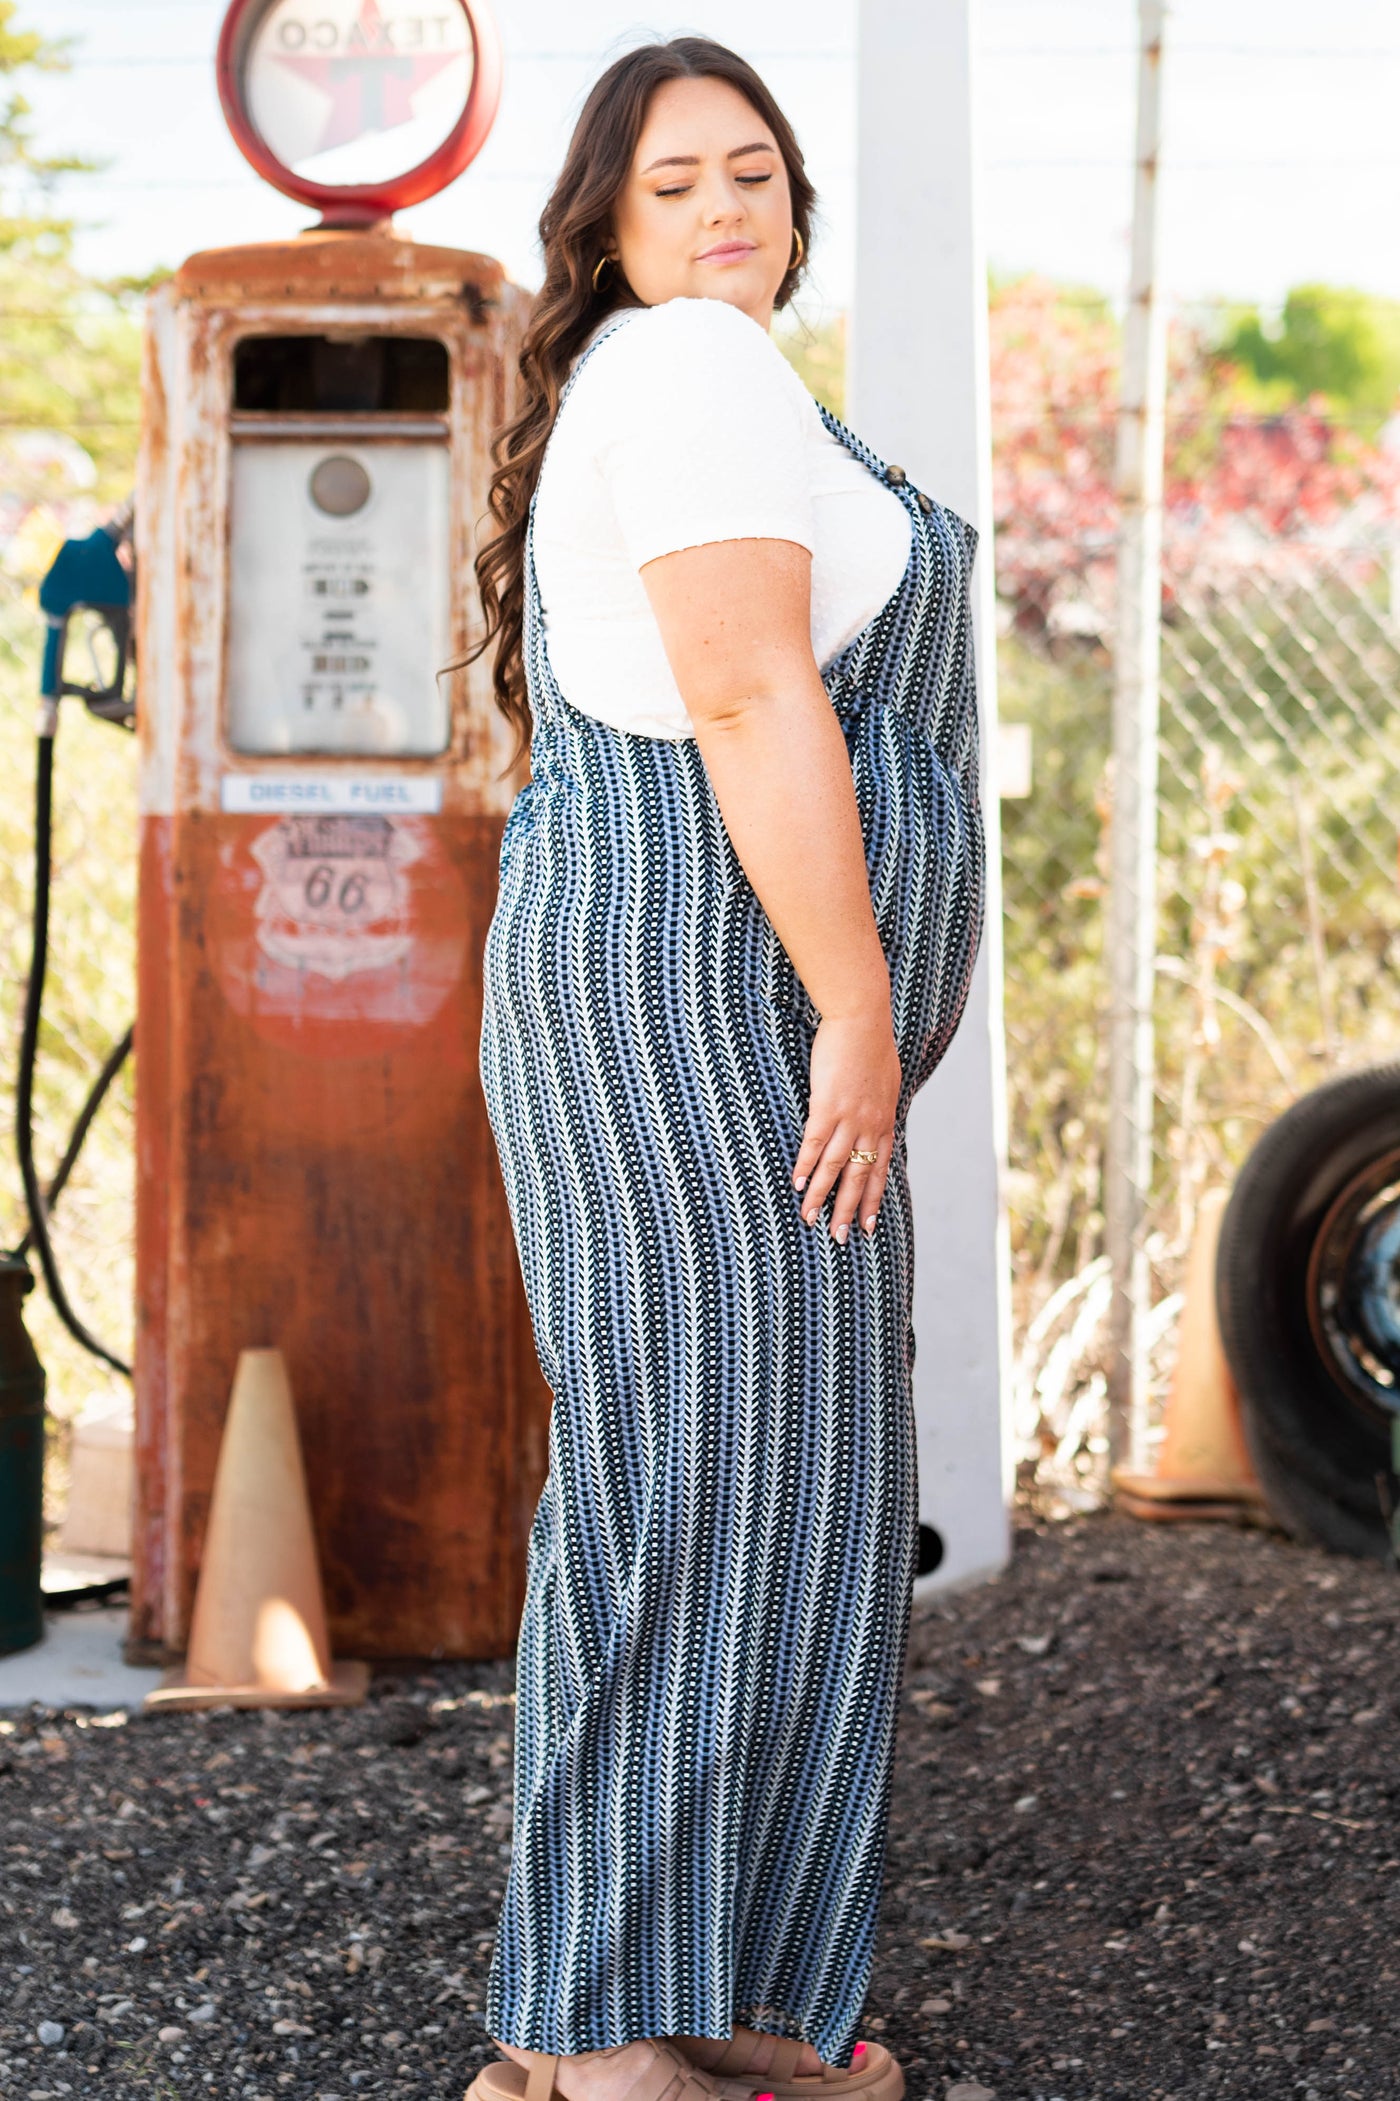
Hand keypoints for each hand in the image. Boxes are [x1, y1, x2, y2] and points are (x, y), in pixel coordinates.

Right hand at [792, 1007, 901, 1241]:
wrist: (862, 1018)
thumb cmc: (871, 1043)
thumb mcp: (886, 1079)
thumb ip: (880, 1102)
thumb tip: (878, 1111)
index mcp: (885, 1121)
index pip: (880, 1170)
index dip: (873, 1199)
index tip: (869, 1226)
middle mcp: (871, 1126)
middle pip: (859, 1177)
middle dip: (849, 1211)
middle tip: (841, 1238)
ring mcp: (850, 1118)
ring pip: (836, 1167)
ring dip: (821, 1196)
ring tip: (809, 1219)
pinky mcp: (827, 1106)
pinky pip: (815, 1144)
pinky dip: (806, 1166)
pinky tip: (797, 1183)